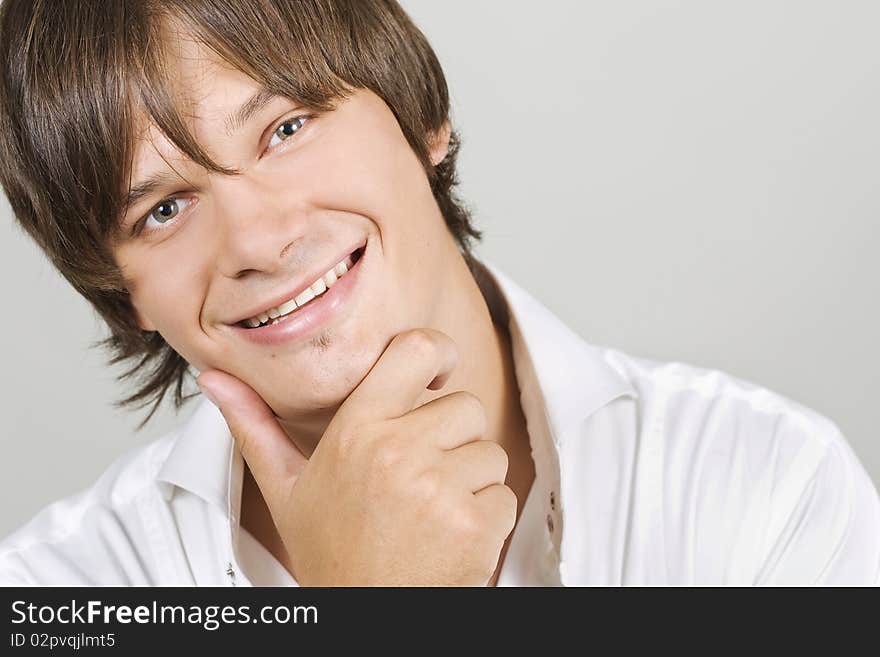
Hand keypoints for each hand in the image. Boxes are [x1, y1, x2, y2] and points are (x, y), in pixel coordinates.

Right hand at [196, 328, 516, 585]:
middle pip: (464, 404)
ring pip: (488, 450)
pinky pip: (503, 493)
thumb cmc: (330, 552)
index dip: (437, 355)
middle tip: (420, 471)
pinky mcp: (477, 521)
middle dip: (452, 434)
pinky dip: (486, 514)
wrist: (367, 615)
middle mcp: (400, 450)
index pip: (418, 350)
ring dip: (470, 477)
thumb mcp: (285, 489)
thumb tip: (213, 379)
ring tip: (429, 507)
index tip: (437, 374)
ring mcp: (442, 486)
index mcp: (357, 430)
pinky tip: (448, 532)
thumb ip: (253, 426)